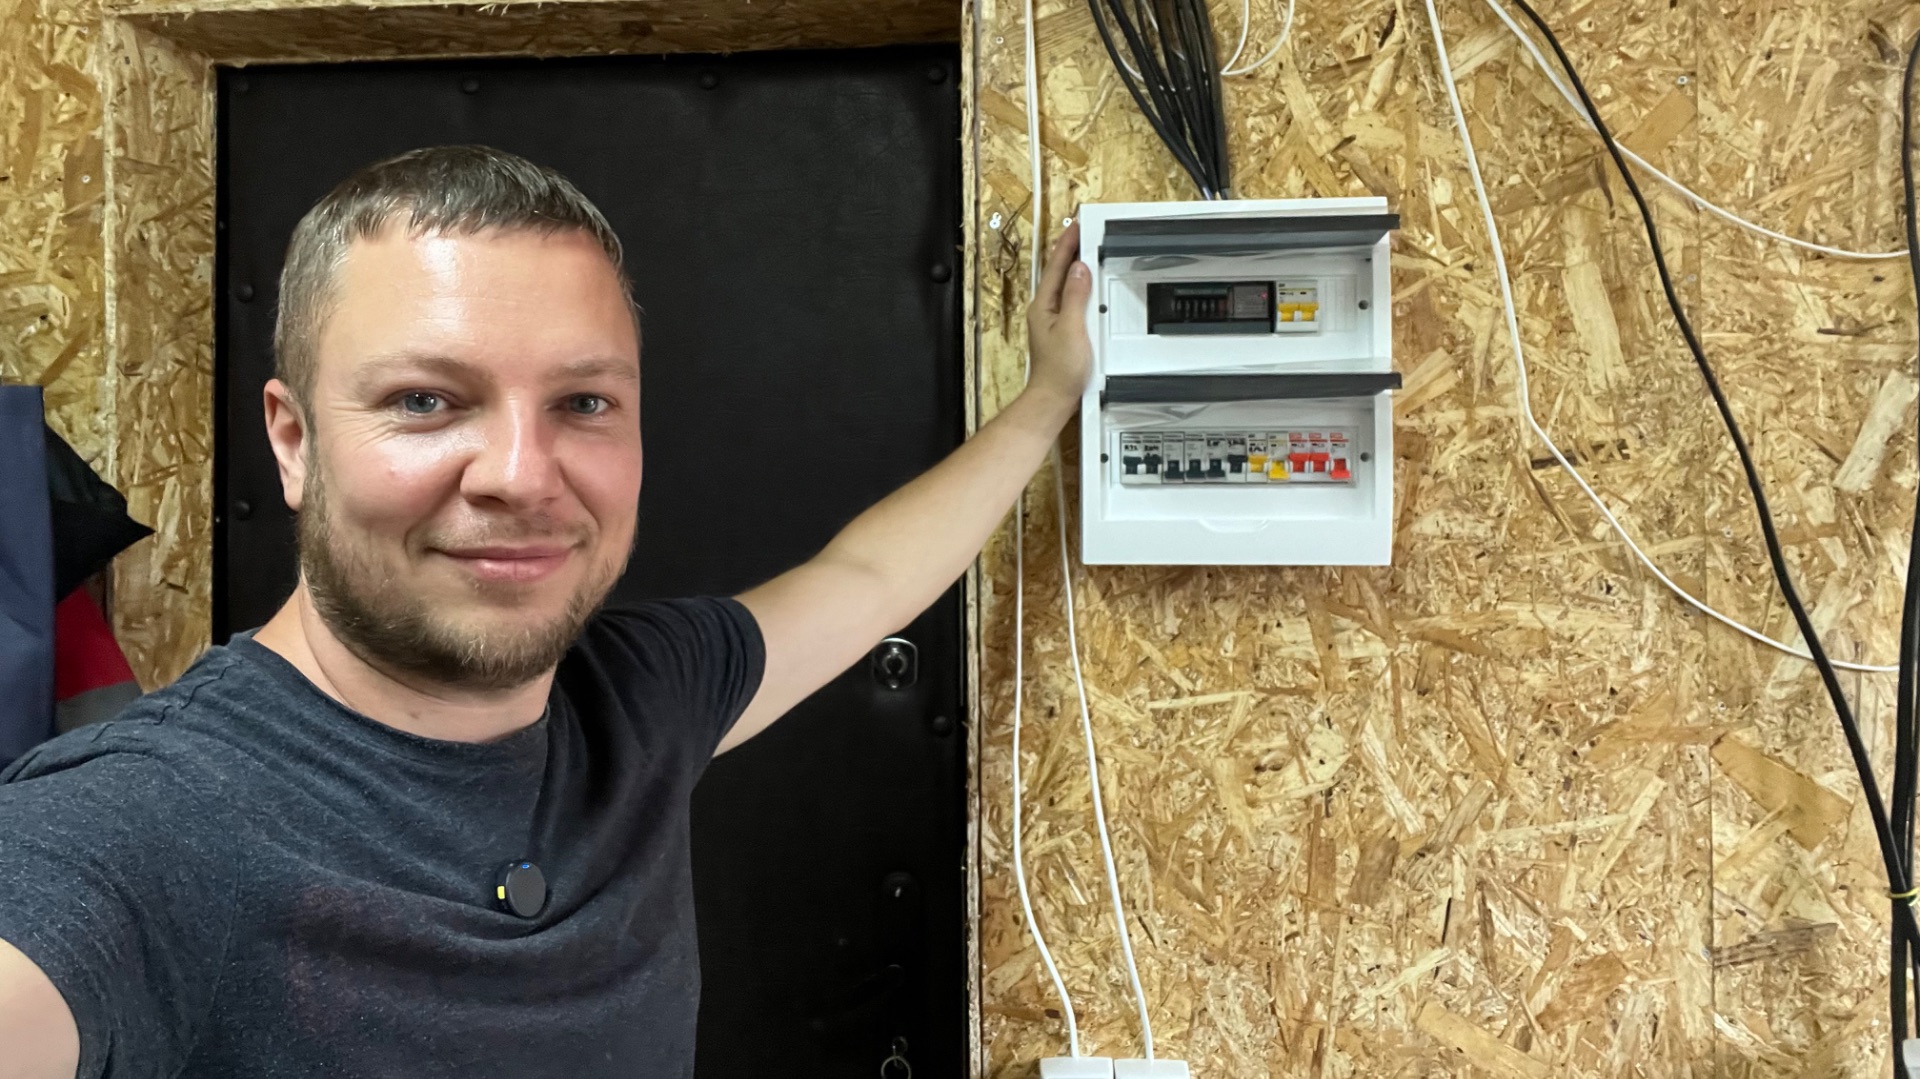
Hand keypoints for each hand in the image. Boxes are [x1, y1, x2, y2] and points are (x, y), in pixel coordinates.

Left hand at [1025, 221, 1092, 411]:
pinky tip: (1089, 287)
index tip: (1076, 226)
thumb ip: (1075, 297)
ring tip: (1086, 250)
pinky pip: (1072, 300)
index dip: (1067, 244)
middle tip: (1083, 231)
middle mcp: (1045, 310)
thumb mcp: (1072, 328)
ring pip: (1066, 285)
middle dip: (1071, 250)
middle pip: (1059, 272)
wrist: (1055, 398)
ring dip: (1076, 267)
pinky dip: (1081, 287)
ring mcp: (1053, 320)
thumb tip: (1080, 270)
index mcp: (1044, 305)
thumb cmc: (1060, 371)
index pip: (1057, 266)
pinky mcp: (1063, 331)